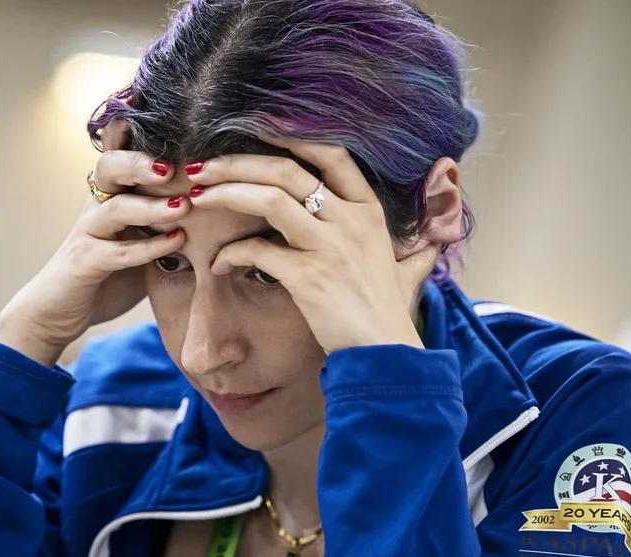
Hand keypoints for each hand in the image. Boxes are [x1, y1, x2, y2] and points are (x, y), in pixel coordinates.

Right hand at [0, 121, 189, 365]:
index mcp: (110, 193)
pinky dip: (147, 247)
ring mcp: (88, 234)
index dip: (128, 122)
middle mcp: (96, 206)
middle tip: (171, 167)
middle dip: (141, 161)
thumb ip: (170, 221)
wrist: (60, 311)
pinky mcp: (86, 264)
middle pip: (110, 167)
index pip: (118, 149)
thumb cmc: (109, 273)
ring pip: (115, 208)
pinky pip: (116, 252)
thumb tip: (220, 203)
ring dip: (150, 206)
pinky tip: (174, 242)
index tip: (146, 97)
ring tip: (183, 208)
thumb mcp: (142, 240)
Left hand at [191, 139, 438, 353]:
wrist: (385, 353)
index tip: (253, 129)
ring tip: (197, 197)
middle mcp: (350, 220)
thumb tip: (433, 240)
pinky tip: (216, 263)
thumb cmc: (388, 313)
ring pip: (269, 200)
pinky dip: (230, 254)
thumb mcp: (408, 269)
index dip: (290, 136)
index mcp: (369, 211)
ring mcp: (328, 247)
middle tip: (201, 168)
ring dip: (226, 194)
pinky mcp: (307, 277)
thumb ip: (414, 248)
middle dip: (237, 163)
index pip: (330, 154)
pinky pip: (257, 251)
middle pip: (287, 170)